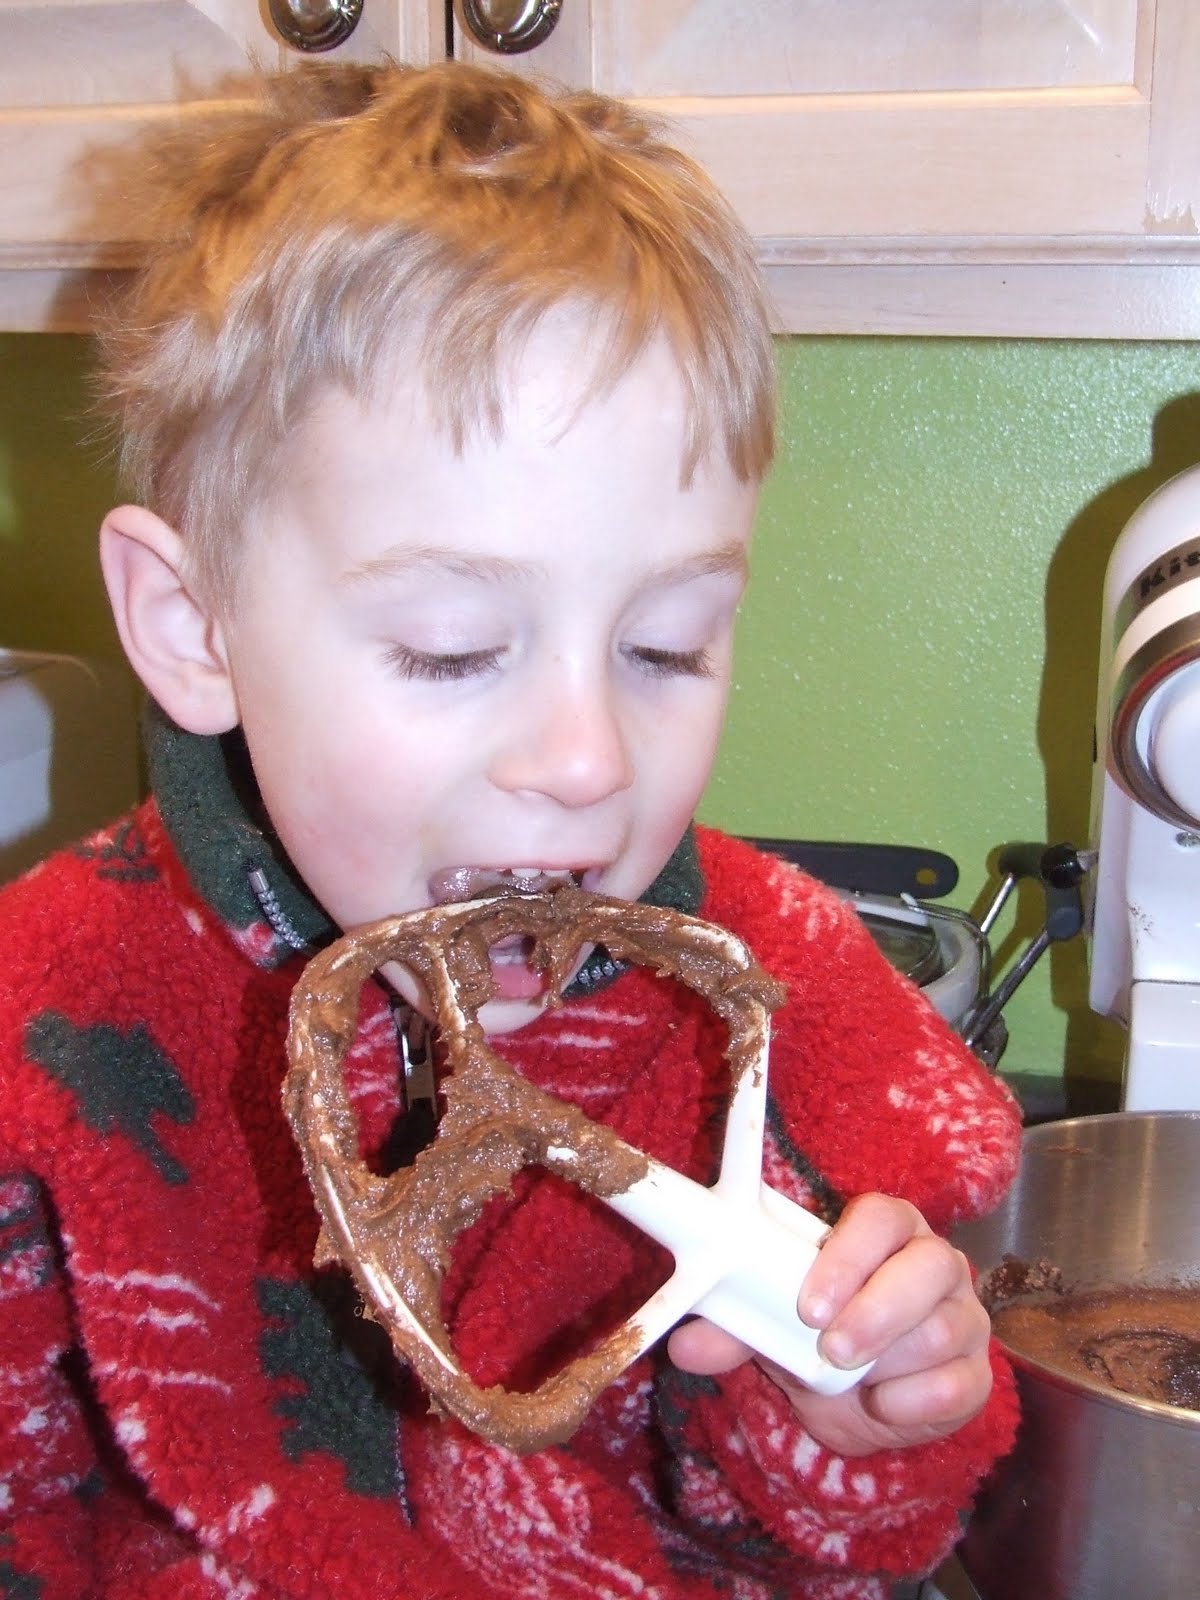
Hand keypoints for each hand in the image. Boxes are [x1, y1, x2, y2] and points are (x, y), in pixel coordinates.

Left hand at [666, 1192, 992, 1456]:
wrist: (859, 1402)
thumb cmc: (815, 1336)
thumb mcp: (771, 1328)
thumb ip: (733, 1329)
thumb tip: (686, 1345)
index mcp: (883, 1231)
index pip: (881, 1217)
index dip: (849, 1255)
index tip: (809, 1305)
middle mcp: (934, 1262)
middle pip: (931, 1264)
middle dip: (878, 1311)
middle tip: (832, 1349)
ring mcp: (963, 1316)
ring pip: (946, 1327)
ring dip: (890, 1361)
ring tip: (852, 1378)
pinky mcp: (976, 1373)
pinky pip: (962, 1384)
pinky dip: (915, 1401)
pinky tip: (883, 1404)